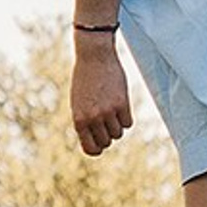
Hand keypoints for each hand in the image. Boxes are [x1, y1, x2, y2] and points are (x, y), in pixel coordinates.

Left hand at [70, 35, 132, 156]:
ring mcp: (108, 112)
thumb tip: (97, 143)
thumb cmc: (84, 80)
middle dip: (107, 135)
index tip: (100, 144)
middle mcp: (93, 118)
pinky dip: (125, 117)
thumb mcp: (78, 102)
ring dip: (116, 125)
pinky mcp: (122, 104)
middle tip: (105, 121)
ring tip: (111, 110)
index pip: (91, 149)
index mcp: (79, 120)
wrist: (94, 57)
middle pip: (107, 142)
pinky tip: (120, 105)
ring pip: (118, 133)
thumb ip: (85, 122)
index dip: (97, 149)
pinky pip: (128, 123)